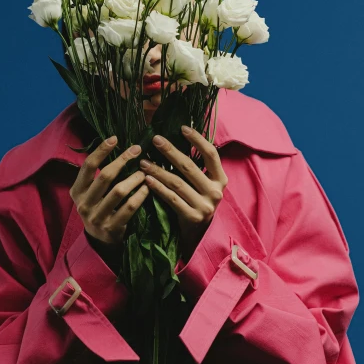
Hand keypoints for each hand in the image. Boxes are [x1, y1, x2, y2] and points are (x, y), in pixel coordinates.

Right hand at [69, 136, 148, 245]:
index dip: (101, 150)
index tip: (115, 138)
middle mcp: (83, 204)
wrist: (100, 241)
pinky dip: (140, 196)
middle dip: (123, 160)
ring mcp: (97, 217)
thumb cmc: (99, 208)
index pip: (88, 166)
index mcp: (77, 191)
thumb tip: (117, 146)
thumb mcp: (91, 193)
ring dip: (134, 178)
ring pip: (118, 191)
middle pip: (105, 176)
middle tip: (137, 149)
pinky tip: (148, 188)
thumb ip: (98, 175)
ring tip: (145, 171)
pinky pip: (129, 208)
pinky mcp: (111, 228)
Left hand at [139, 126, 227, 260]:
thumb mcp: (202, 185)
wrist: (198, 236)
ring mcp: (205, 206)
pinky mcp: (193, 217)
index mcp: (221, 179)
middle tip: (154, 139)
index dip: (198, 139)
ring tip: (143, 161)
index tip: (182, 127)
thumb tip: (176, 137)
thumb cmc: (196, 203)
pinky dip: (158, 187)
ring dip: (158, 169)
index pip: (211, 154)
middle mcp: (216, 192)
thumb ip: (195, 167)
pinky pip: (172, 199)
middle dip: (170, 151)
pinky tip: (146, 179)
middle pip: (190, 166)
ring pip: (177, 182)